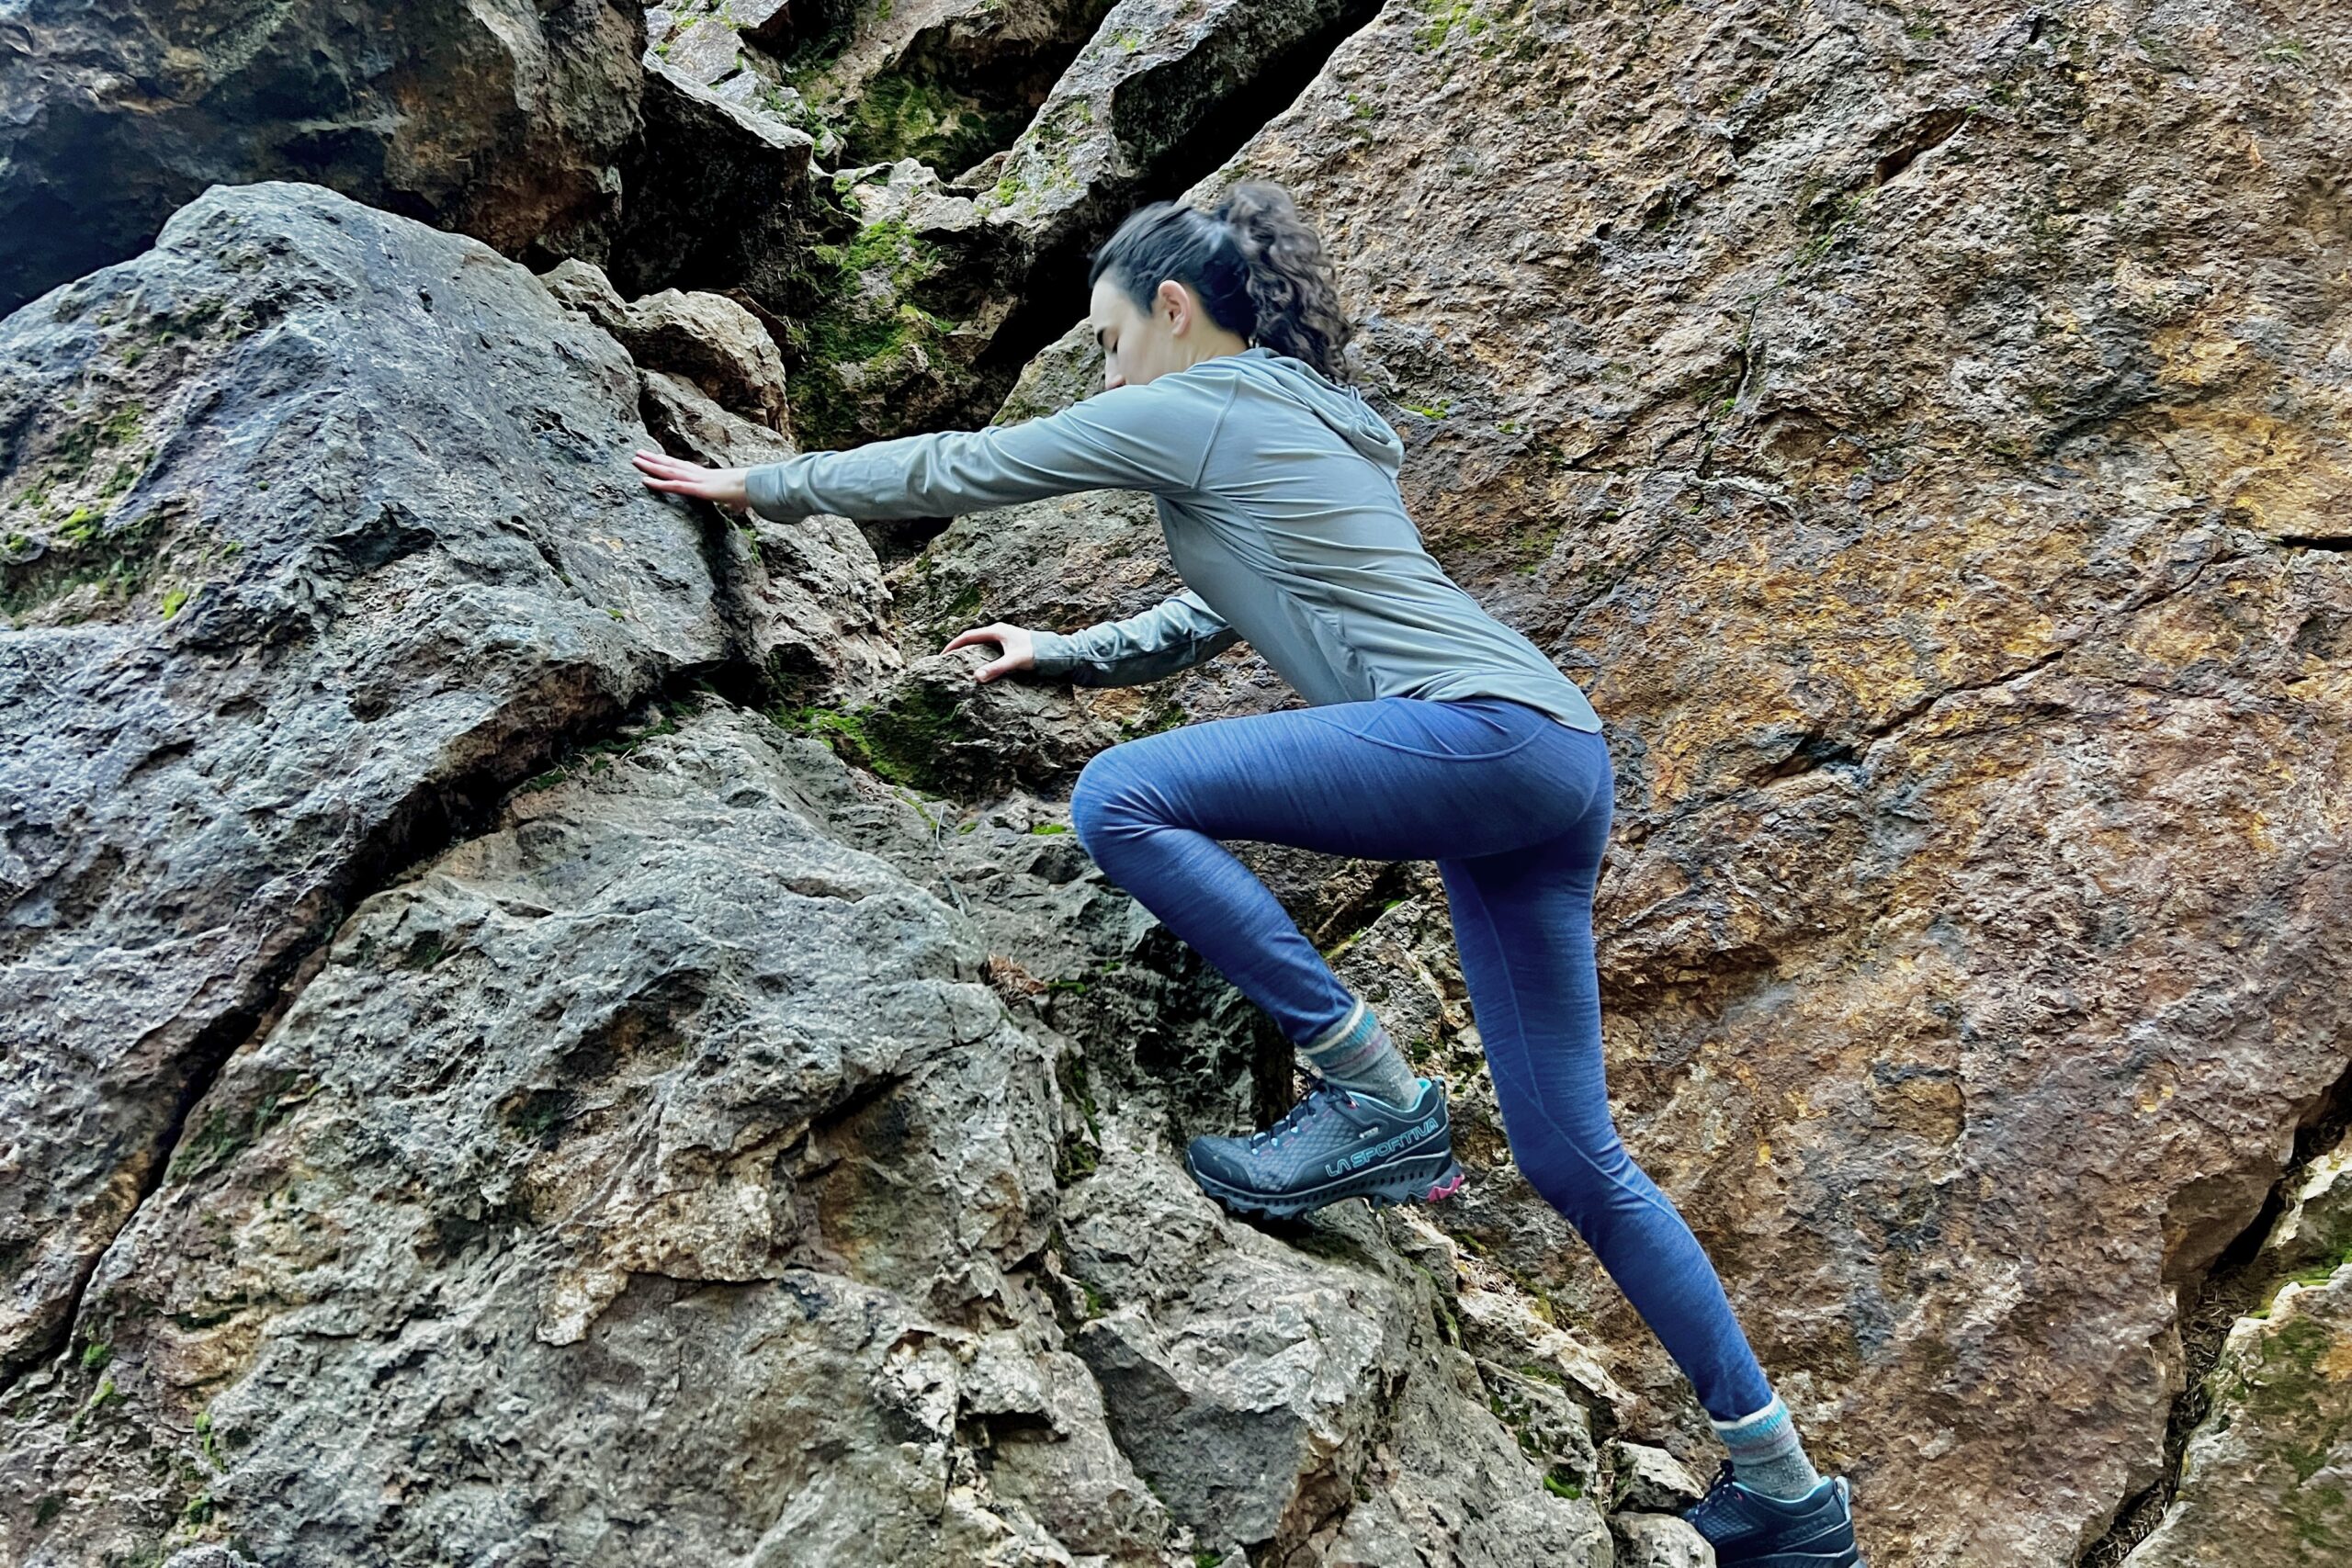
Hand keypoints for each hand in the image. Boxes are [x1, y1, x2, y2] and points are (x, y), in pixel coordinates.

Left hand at [632, 448, 750, 511]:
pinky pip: (673, 486)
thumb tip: (739, 505)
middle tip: (638, 453)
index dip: (669, 462)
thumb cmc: (751, 492)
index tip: (657, 457)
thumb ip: (734, 500)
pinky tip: (644, 481)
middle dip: (654, 459)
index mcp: (707, 476)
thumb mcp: (738, 496)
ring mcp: (696, 480)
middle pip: (672, 464)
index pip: (684, 467)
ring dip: (650, 465)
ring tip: (634, 460)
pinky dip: (658, 483)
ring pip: (668, 471)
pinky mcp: (696, 489)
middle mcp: (699, 474)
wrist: (756, 487)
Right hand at [943, 622, 1035, 682]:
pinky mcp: (1010, 646)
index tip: (942, 655)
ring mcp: (1004, 639)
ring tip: (960, 665)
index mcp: (996, 631)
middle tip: (947, 661)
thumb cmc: (1037, 653)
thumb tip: (976, 677)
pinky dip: (981, 658)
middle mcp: (999, 632)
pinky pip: (989, 651)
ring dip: (970, 654)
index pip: (968, 636)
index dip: (953, 645)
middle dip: (959, 649)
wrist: (1056, 652)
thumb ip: (995, 668)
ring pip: (981, 645)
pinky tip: (980, 668)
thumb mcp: (1014, 661)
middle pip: (973, 639)